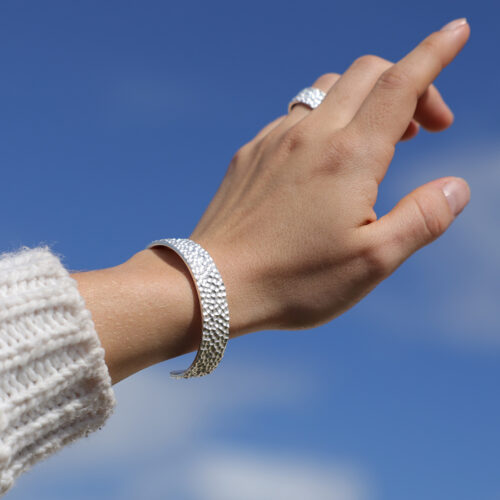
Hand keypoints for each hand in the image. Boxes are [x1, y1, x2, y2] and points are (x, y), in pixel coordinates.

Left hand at [191, 19, 470, 336]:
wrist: (214, 284)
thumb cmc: (294, 280)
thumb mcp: (373, 261)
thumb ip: (422, 219)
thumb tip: (456, 186)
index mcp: (349, 157)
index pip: (401, 84)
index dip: (435, 53)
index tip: (457, 31)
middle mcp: (310, 135)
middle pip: (366, 73)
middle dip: (406, 83)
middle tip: (424, 127)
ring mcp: (274, 140)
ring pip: (327, 90)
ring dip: (363, 101)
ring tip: (376, 142)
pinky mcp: (250, 154)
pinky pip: (293, 117)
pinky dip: (323, 122)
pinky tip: (322, 161)